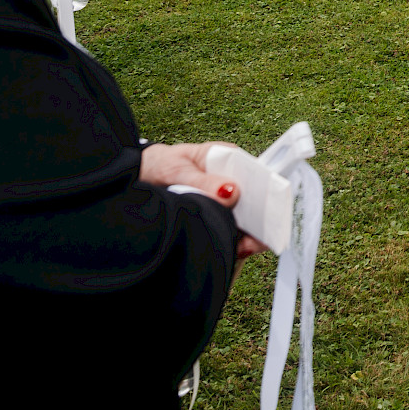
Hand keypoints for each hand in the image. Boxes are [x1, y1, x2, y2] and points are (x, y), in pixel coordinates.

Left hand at [140, 142, 266, 259]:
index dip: (266, 193)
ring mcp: (226, 199)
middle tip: (253, 240)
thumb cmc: (161, 166)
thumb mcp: (178, 170)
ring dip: (247, 234)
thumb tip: (231, 192)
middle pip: (256, 200)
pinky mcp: (218, 214)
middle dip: (260, 221)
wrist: (142, 178)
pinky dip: (234, 241)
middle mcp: (232, 179)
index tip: (266, 211)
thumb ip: (202, 181)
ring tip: (242, 249)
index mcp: (229, 160)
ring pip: (247, 218)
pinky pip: (232, 229)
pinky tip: (233, 250)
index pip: (257, 175)